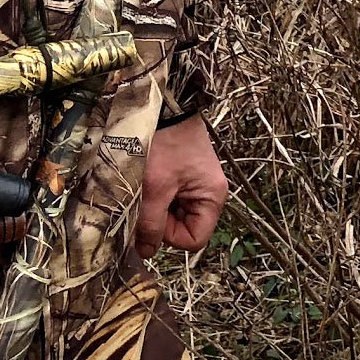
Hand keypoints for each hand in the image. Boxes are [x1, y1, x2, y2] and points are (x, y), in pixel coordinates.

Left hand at [135, 116, 226, 253]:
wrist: (166, 105)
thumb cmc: (164, 144)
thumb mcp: (155, 187)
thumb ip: (151, 224)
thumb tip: (146, 253)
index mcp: (213, 198)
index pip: (193, 240)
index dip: (170, 236)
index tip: (155, 215)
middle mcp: (211, 194)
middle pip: (185, 228)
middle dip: (162, 219)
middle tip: (148, 197)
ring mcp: (199, 184)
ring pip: (175, 214)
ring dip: (157, 206)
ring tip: (148, 185)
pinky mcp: (187, 176)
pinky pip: (172, 199)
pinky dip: (158, 194)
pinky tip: (151, 178)